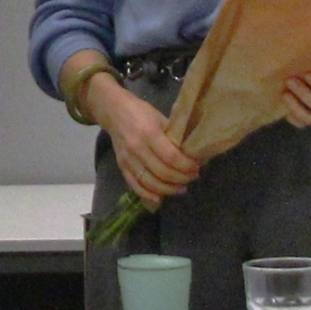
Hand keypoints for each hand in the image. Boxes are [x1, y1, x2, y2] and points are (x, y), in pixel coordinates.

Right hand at [93, 80, 199, 209]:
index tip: (196, 168)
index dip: (186, 167)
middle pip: (162, 172)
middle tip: (192, 178)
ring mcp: (127, 159)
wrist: (113, 111)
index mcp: (149, 133)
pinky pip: (135, 185)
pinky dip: (148, 195)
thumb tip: (192, 153)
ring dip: (168, 189)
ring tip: (181, 188)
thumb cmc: (140, 112)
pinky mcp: (121, 166)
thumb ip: (173, 136)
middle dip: (181, 179)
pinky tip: (160, 198)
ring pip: (150, 182)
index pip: (171, 157)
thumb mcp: (160, 117)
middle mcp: (137, 148)